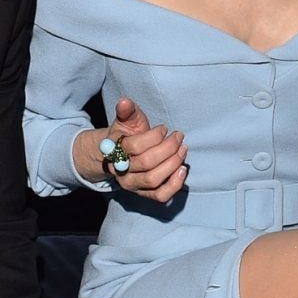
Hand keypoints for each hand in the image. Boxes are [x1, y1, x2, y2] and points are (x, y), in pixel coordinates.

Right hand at [72, 97, 187, 202]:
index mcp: (115, 150)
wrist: (117, 157)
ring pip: (154, 179)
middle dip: (168, 148)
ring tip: (183, 149)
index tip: (164, 128)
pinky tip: (183, 170)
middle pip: (147, 163)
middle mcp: (121, 170)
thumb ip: (127, 111)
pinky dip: (174, 184)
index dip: (153, 136)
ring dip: (173, 163)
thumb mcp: (126, 121)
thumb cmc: (126, 135)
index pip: (135, 146)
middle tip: (179, 136)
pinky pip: (160, 195)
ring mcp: (132, 184)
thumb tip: (125, 101)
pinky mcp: (144, 194)